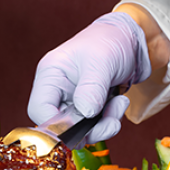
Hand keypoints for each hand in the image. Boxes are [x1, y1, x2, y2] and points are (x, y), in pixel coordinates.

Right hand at [27, 12, 151, 141]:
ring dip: (103, 125)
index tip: (80, 129)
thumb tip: (85, 114)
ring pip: (80, 130)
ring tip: (119, 105)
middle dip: (87, 129)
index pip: (39, 109)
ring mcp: (72, 101)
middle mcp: (57, 90)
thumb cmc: (110, 41)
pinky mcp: (87, 108)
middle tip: (110, 122)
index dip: (56, 125)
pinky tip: (119, 103)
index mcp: (51, 74)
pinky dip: (109, 120)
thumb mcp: (102, 61)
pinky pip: (94, 126)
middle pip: (60, 125)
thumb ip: (91, 89)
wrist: (131, 39)